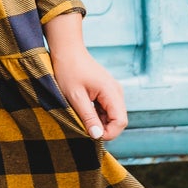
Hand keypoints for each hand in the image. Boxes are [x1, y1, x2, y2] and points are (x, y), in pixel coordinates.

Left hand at [42, 13, 127, 143]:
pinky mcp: (106, 92)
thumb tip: (97, 136)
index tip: (90, 135)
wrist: (67, 51)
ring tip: (81, 118)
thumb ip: (88, 117)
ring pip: (112, 116)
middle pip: (118, 120)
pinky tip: (83, 112)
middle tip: (83, 128)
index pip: (121, 121)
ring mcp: (113, 91)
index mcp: (111, 92)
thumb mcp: (75, 97)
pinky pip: (107, 110)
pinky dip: (97, 115)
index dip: (108, 133)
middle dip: (104, 129)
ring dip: (99, 122)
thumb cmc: (68, 71)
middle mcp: (116, 92)